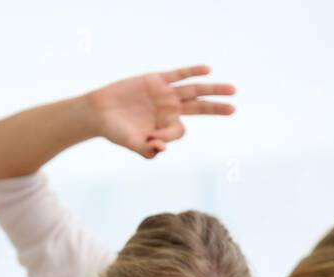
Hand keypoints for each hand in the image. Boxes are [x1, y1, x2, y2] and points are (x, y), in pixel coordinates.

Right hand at [86, 64, 235, 158]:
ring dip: (213, 89)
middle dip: (216, 108)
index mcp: (165, 126)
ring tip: (232, 90)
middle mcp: (169, 109)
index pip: (179, 129)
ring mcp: (164, 94)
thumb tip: (163, 148)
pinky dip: (192, 72)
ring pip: (194, 90)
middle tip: (234, 109)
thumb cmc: (115, 131)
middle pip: (199, 107)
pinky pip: (178, 75)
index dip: (169, 134)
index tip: (152, 137)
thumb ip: (146, 149)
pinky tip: (208, 70)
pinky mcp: (156, 80)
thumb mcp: (131, 143)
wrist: (98, 111)